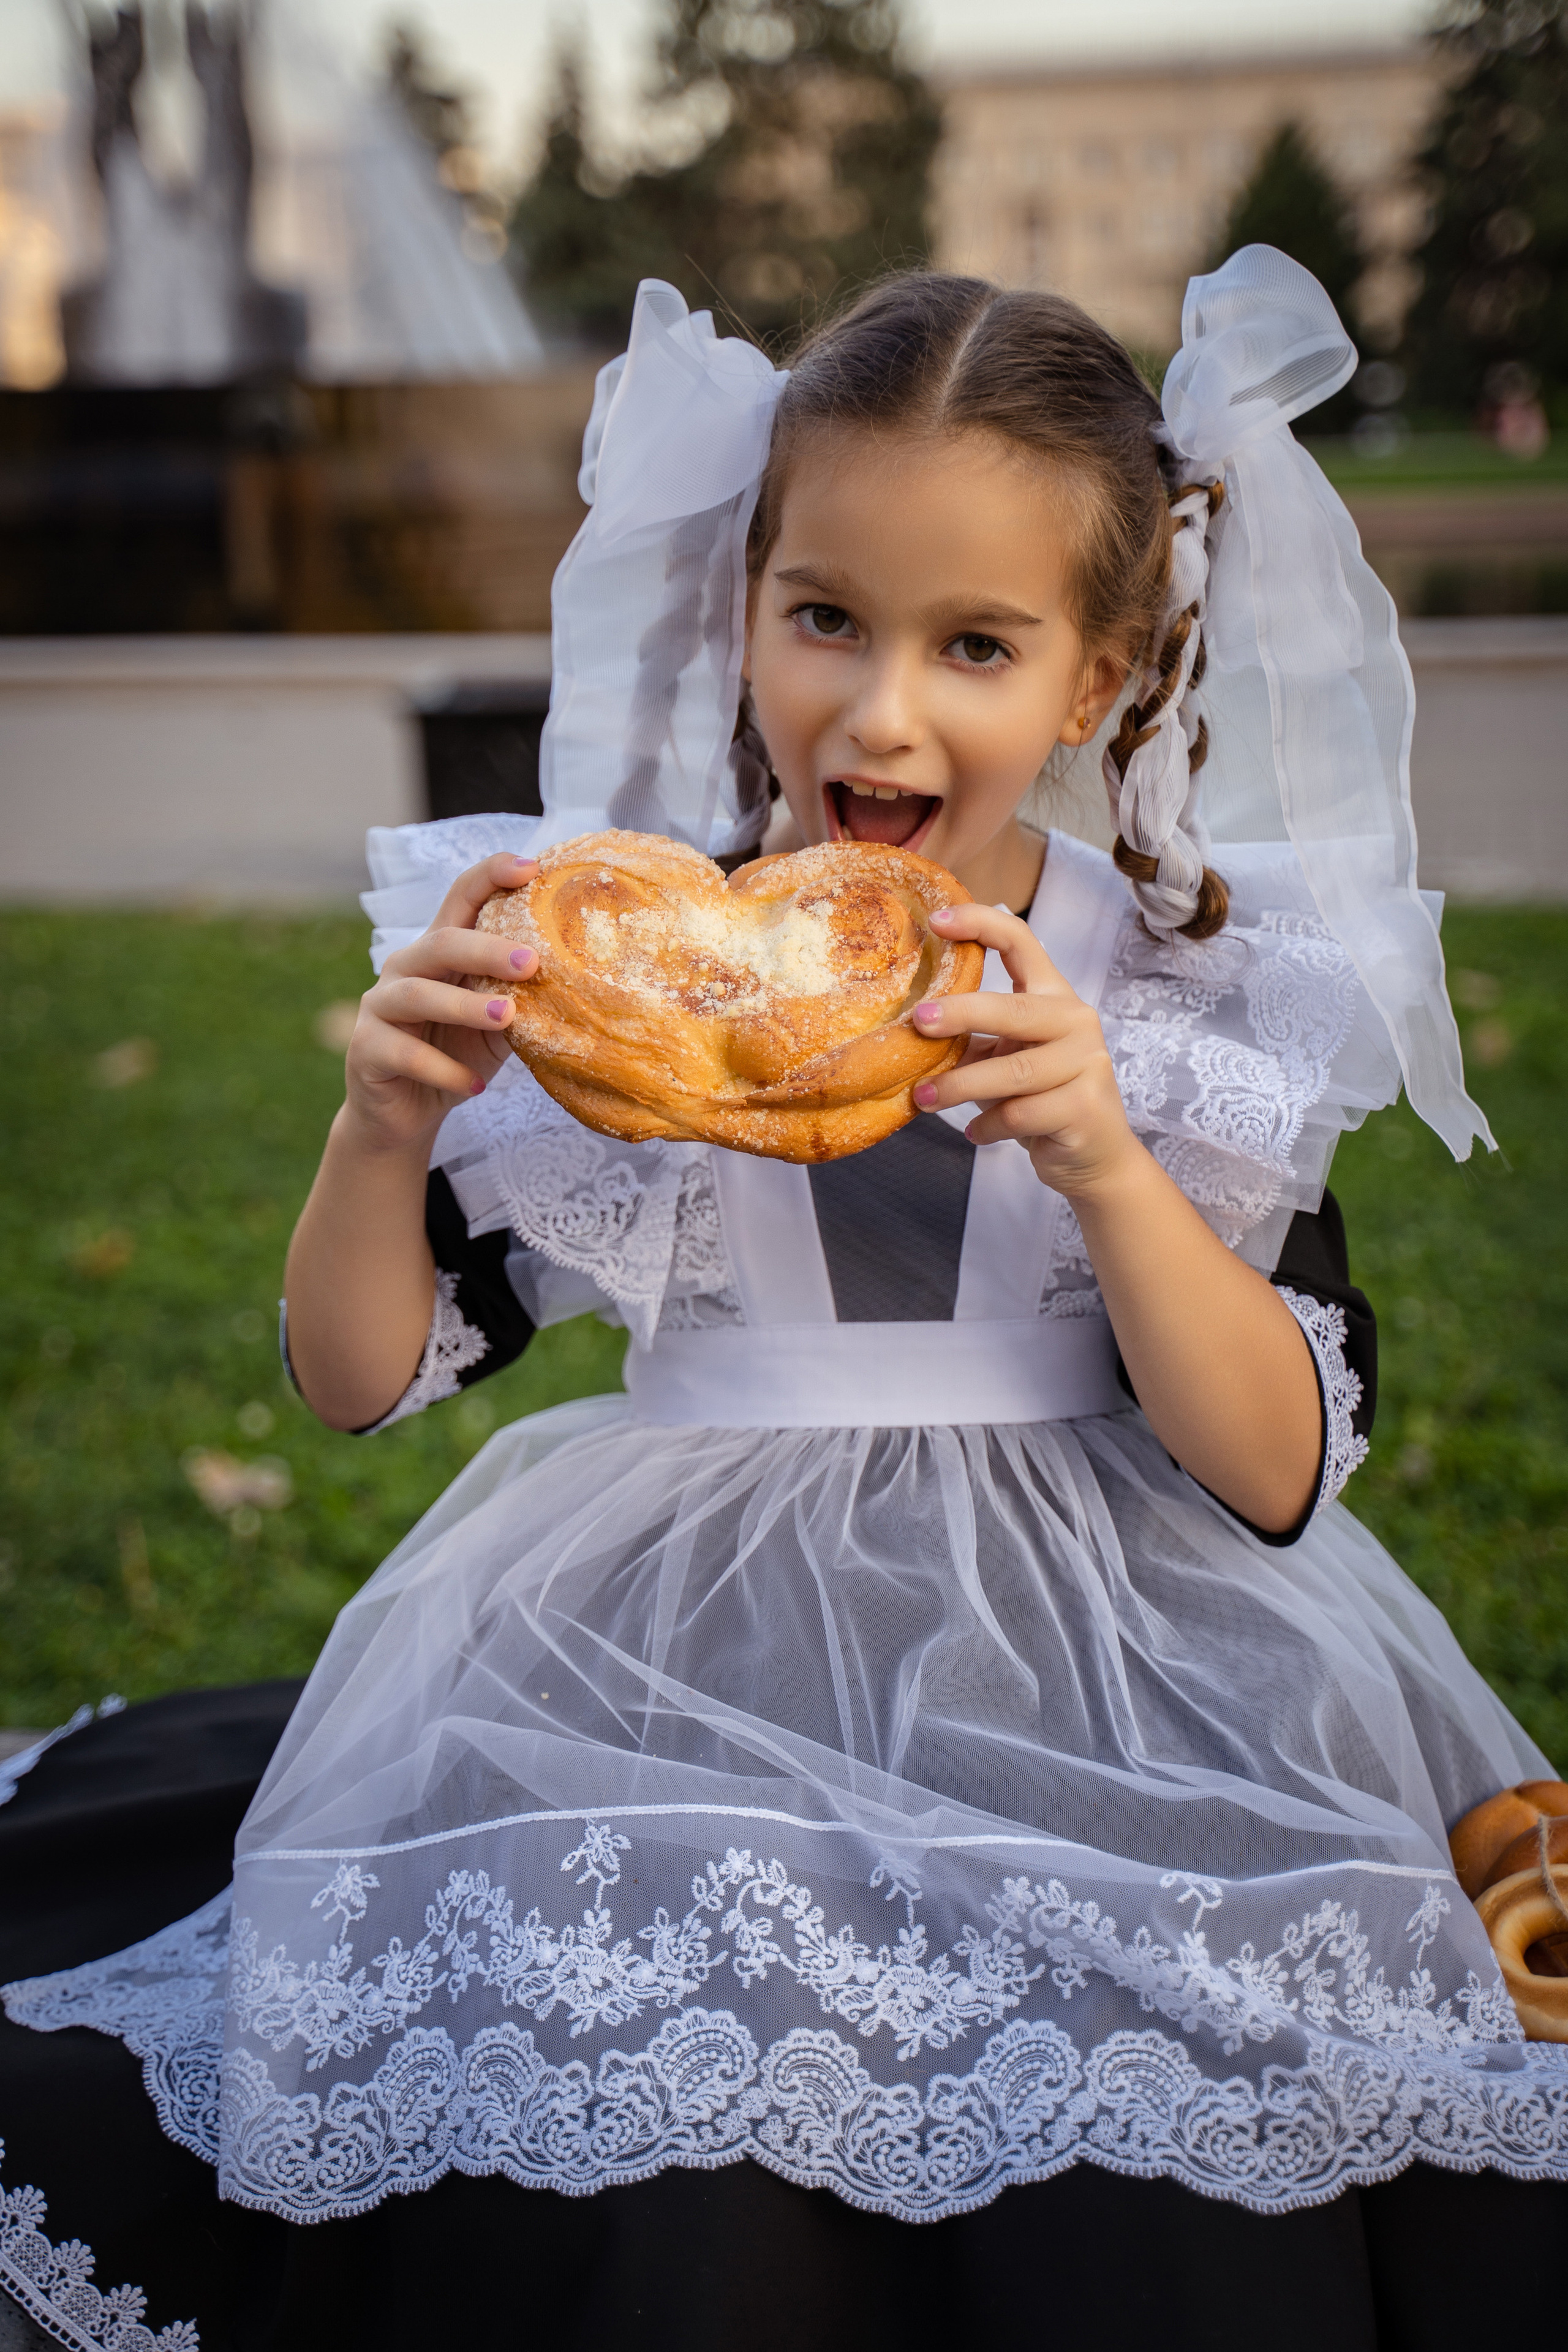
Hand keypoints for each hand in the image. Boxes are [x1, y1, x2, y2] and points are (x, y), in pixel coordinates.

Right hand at [342, 852, 537, 1151]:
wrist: (407, 1111)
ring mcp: (380, 1007)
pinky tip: (476, 1086)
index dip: (491, 876)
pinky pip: (405, 1054)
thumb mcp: (498, 1025)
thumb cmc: (457, 1054)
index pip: (461, 899)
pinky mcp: (365, 1048)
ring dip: (465, 1006)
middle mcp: (405, 968)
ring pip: (418, 994)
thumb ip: (522, 997)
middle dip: (487, 948)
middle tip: (531, 961)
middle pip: (441, 943)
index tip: (532, 868)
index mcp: (440, 952)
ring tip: (508, 1019)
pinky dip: (444, 1070)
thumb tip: (582, 981)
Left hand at [910, 903, 1138, 1200]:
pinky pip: (1021, 1115)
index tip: (936, 922)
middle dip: (961, 1014)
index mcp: (1054, 997)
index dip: (980, 924)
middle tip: (918, 1024)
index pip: (1022, 942)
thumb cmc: (1041, 1098)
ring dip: (959, 1086)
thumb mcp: (1007, 1058)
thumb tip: (909, 1028)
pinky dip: (988, 1126)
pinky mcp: (1084, 1108)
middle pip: (1013, 1009)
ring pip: (1012, 1071)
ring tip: (923, 1098)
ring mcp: (1086, 1064)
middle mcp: (1076, 1021)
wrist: (1096, 1154)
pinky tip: (975, 1133)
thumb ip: (974, 1038)